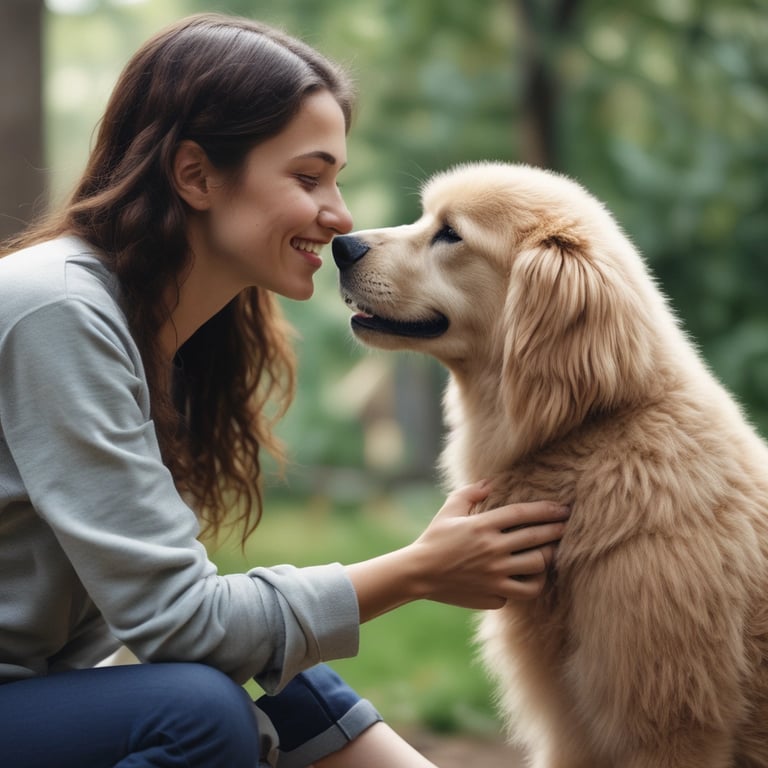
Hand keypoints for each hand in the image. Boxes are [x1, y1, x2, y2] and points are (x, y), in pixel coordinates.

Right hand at [410, 480, 568, 608]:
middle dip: (556, 531)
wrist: (419, 573)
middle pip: (536, 539)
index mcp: (482, 526)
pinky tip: (533, 576)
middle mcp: (492, 550)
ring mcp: (495, 576)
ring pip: (536, 567)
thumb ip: (470, 493)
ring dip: (546, 557)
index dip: (545, 510)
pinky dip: (532, 583)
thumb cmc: (434, 538)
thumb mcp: (448, 511)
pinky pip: (523, 591)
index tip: (561, 508)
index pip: (522, 514)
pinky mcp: (494, 595)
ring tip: (550, 551)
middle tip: (566, 526)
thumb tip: (490, 482)